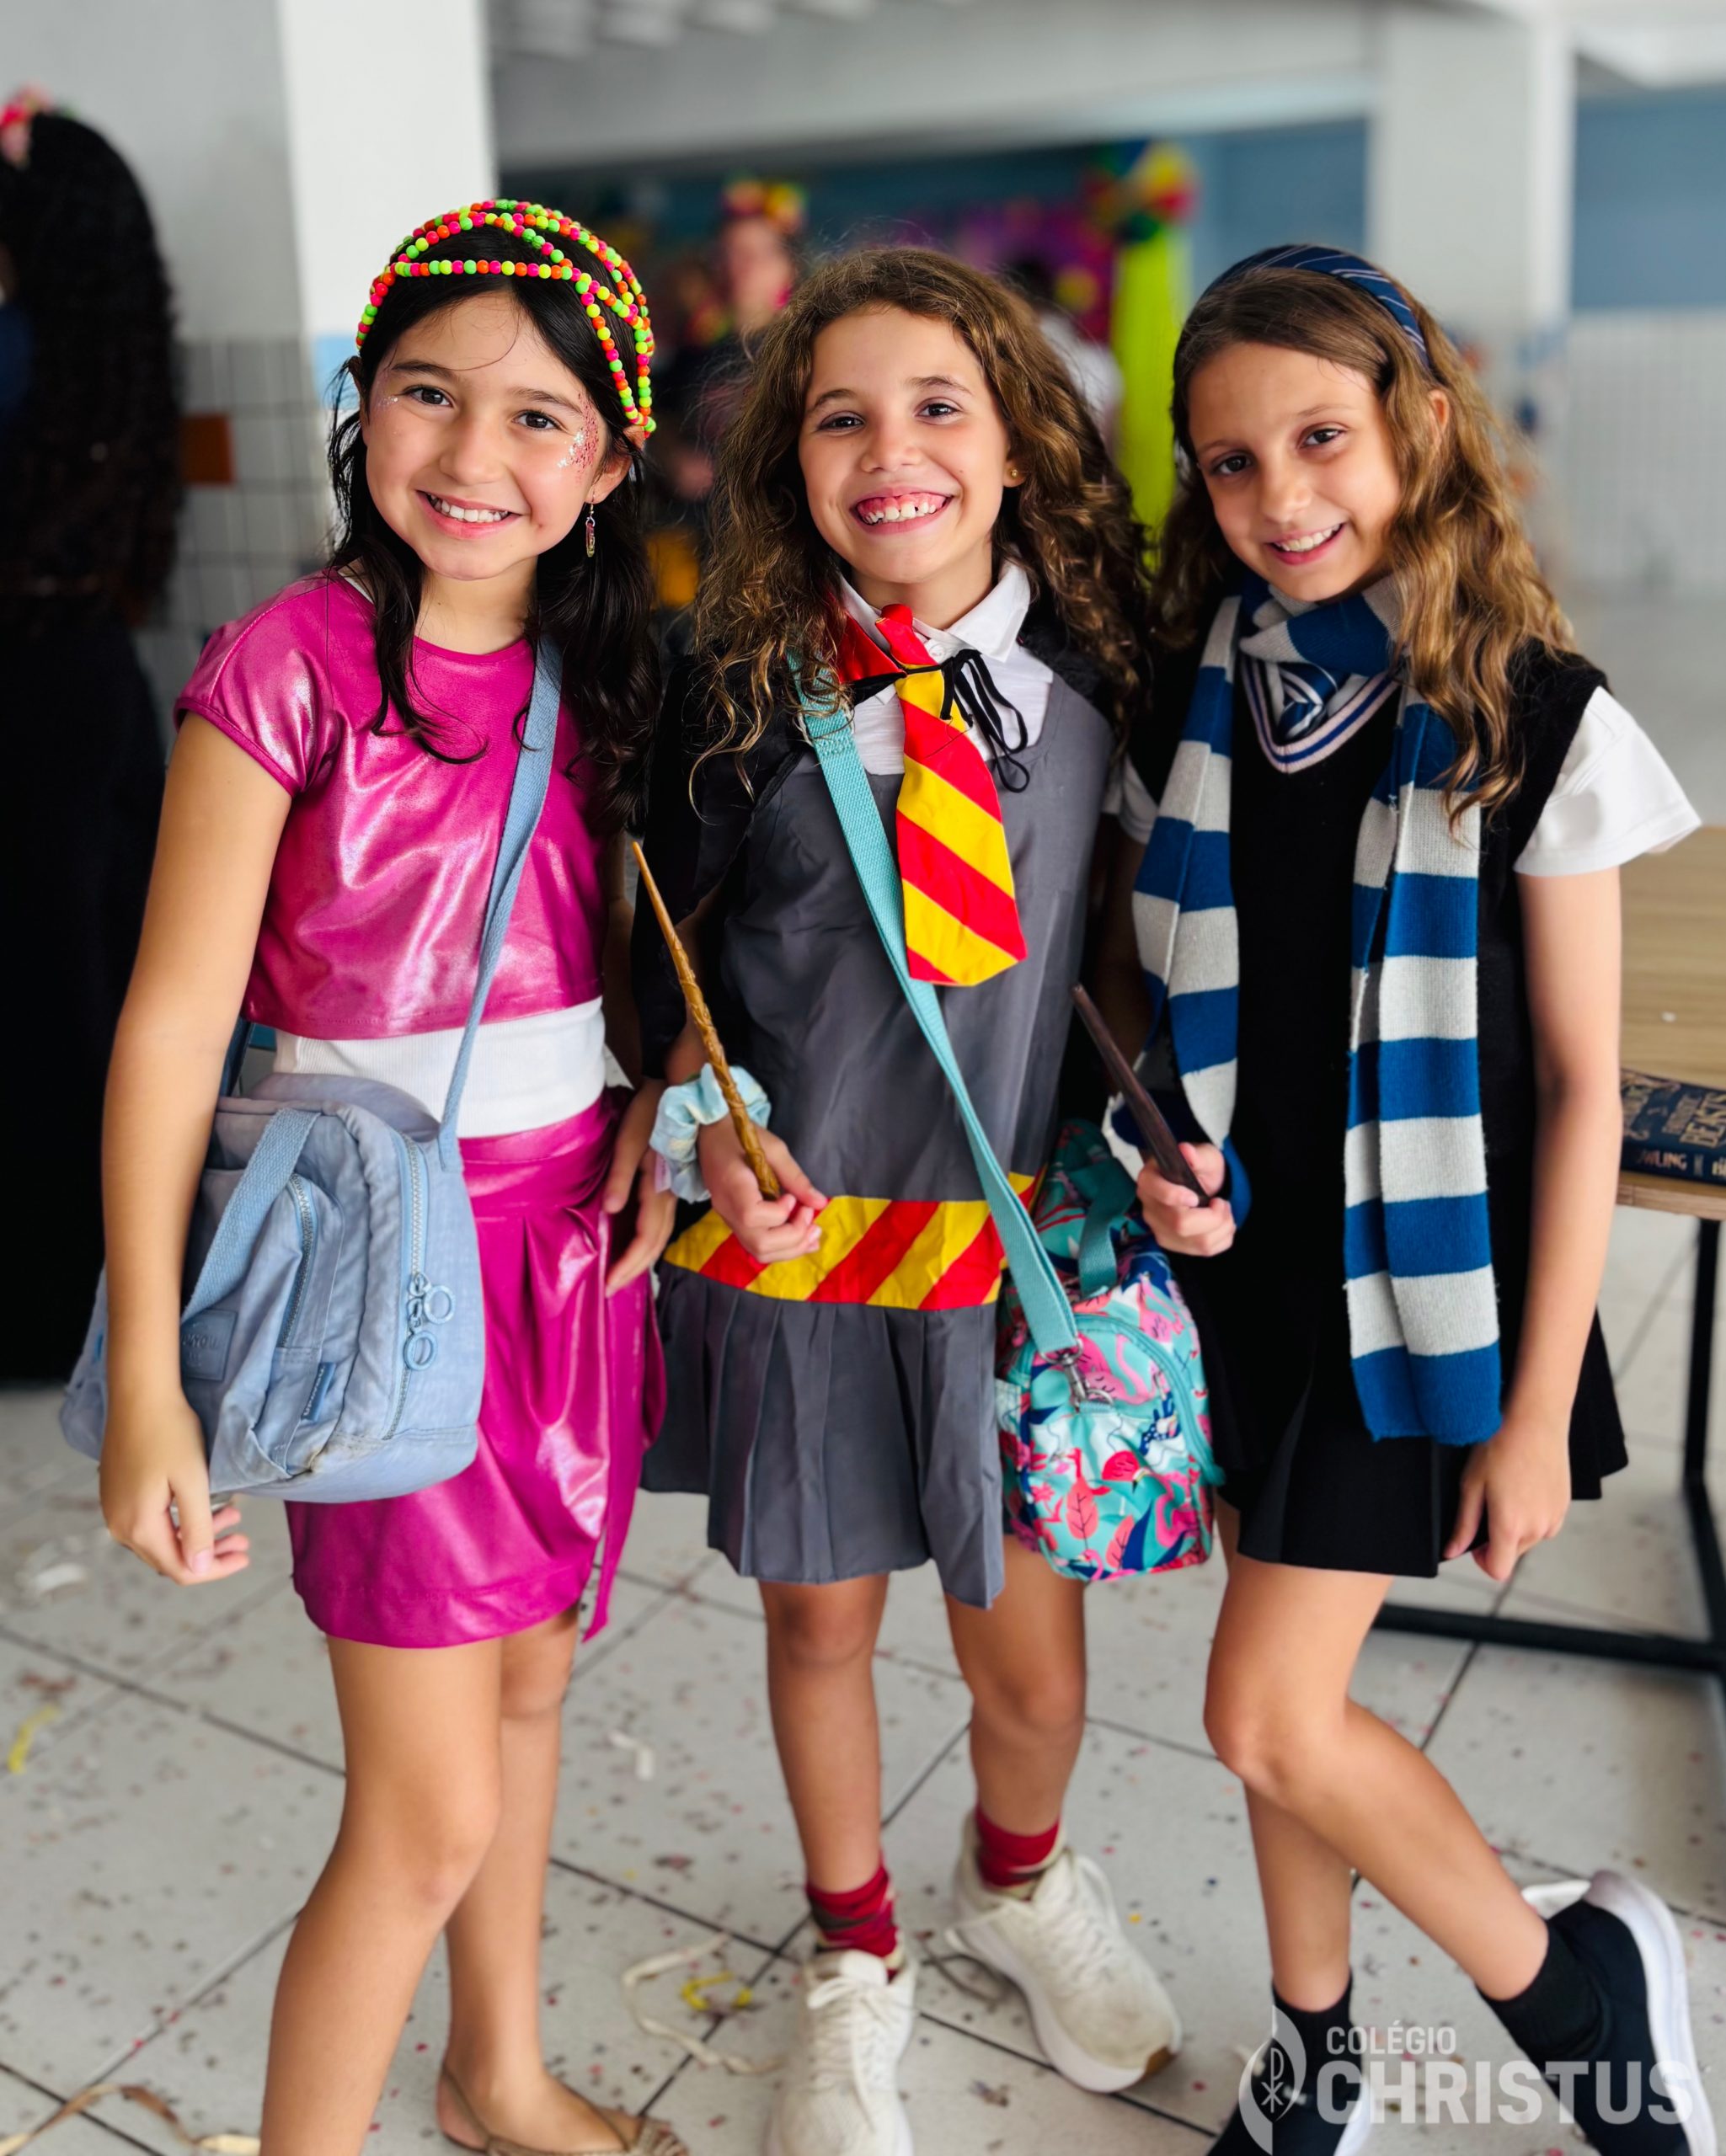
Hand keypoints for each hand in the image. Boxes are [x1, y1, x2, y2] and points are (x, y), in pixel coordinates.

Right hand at [99, 1387, 250, 1585]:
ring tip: (234, 1518)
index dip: (215, 1570)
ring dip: (197, 1535)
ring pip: (162, 1539)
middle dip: (210, 1554)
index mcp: (138, 1526)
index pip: (180, 1568)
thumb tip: (200, 1569)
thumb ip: (197, 1529)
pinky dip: (180, 1521)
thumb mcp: (193, 1483)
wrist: (140, 1395)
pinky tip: (206, 1507)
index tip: (245, 1558)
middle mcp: (120, 1525)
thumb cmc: (170, 1433)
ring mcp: (115, 1510)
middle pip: (169, 1557)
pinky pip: (151, 1522)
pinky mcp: (117, 1494)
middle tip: (244, 1542)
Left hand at [604, 1083, 677, 1293]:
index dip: (628, 1263)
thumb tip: (610, 1211)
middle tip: (610, 1290)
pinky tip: (637, 1245)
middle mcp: (669, 1193)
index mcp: (659, 1186)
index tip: (608, 1285)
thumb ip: (621, 1175)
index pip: (645, 1237)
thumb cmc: (652, 1108)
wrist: (680, 1087)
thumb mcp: (631, 1138)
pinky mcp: (670, 1183)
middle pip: (655, 1242)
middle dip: (634, 1269)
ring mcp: (672, 1189)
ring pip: (660, 1234)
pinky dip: (647, 1241)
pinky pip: (660, 1221)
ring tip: (622, 1275)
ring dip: (641, 1258)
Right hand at [697, 1116, 826, 1263]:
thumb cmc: (742, 1135)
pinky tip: (801, 1237)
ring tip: (813, 1233)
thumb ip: (795, 1178)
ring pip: (758, 1251)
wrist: (710, 1136)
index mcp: (732, 1185)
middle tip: (812, 1219)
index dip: (779, 1213)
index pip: (752, 1215)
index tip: (793, 1198)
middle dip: (794, 1237)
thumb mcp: (774, 1149)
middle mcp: (727, 1209)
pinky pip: (756, 1245)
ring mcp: (728, 1218)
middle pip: (759, 1243)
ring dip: (791, 1248)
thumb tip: (820, 1203)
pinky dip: (782, 1246)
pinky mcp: (734, 1222)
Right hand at [1136, 1142, 1234, 1256]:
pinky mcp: (1173, 1244)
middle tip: (1223, 1203)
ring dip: (1222, 1228)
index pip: (1156, 1193)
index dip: (1175, 1196)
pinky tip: (1222, 1225)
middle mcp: (1149, 1208)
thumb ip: (1197, 1155)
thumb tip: (1186, 1150)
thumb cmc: (1199, 1167)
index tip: (1195, 1196)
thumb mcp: (1203, 1156)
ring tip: (1225, 1211)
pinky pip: (1203, 1251)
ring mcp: (1159, 1229)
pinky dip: (1222, 1239)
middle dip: (1213, 1217)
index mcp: (1149, 1180)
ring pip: (1196, 1242)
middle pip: (1180, 1224)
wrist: (1201, 1183)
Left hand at [1443, 1409, 1571, 1580]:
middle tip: (1487, 1504)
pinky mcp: (1564, 1507)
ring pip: (1529, 1539)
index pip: (1498, 1569)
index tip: (1475, 1542)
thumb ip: (1463, 1524)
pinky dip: (1532, 1515)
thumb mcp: (1471, 1485)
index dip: (1482, 1561)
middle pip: (1512, 1553)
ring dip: (1515, 1527)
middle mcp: (1538, 1528)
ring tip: (1507, 1490)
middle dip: (1497, 1539)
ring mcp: (1554, 1518)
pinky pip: (1544, 1524)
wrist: (1535, 1419)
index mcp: (1511, 1526)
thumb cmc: (1499, 1447)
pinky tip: (1523, 1487)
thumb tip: (1452, 1551)